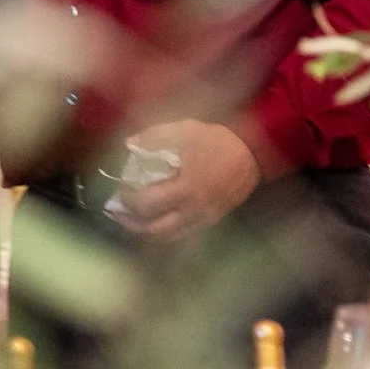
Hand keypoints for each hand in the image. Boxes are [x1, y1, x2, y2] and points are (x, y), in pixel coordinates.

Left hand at [115, 118, 260, 242]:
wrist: (252, 153)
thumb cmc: (215, 140)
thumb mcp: (183, 130)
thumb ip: (153, 137)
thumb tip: (128, 144)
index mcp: (185, 187)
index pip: (146, 204)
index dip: (127, 200)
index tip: (119, 190)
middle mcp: (193, 209)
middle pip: (154, 229)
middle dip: (130, 222)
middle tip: (117, 211)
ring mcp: (203, 218)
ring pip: (167, 237)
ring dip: (144, 232)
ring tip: (130, 220)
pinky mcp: (210, 221)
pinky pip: (181, 235)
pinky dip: (162, 233)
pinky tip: (152, 222)